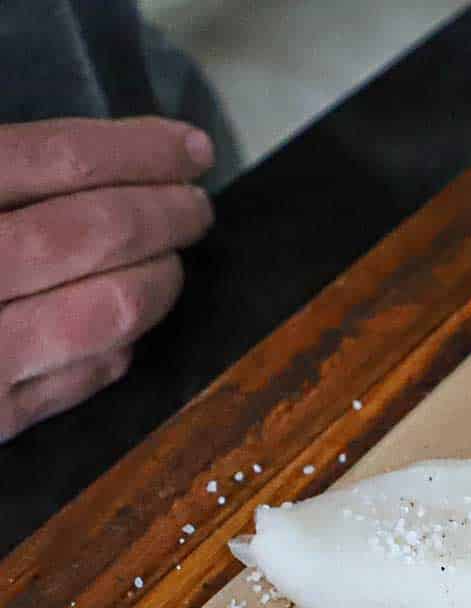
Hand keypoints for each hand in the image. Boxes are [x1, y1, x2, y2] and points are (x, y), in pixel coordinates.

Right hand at [0, 117, 214, 441]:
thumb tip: (89, 167)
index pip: (54, 160)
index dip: (137, 152)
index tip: (189, 149)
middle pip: (95, 232)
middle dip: (164, 213)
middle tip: (194, 204)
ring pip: (109, 308)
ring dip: (160, 279)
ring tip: (174, 260)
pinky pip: (84, 375)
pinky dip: (120, 344)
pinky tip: (130, 323)